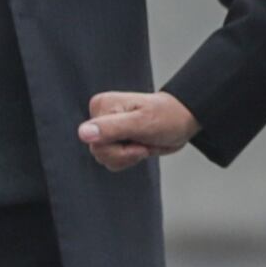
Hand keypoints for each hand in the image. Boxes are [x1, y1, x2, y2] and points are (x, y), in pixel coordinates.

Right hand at [80, 89, 198, 170]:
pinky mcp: (113, 139)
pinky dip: (128, 160)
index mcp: (101, 106)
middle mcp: (99, 116)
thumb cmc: (167, 117)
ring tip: (142, 144)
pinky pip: (111, 161)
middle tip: (143, 143)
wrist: (182, 122)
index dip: (120, 148)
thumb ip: (111, 128)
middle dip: (125, 155)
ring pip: (103, 158)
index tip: (139, 137)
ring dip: (127, 158)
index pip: (95, 141)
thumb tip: (83, 133)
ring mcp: (106, 129)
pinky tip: (139, 148)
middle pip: (98, 152)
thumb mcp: (142, 123)